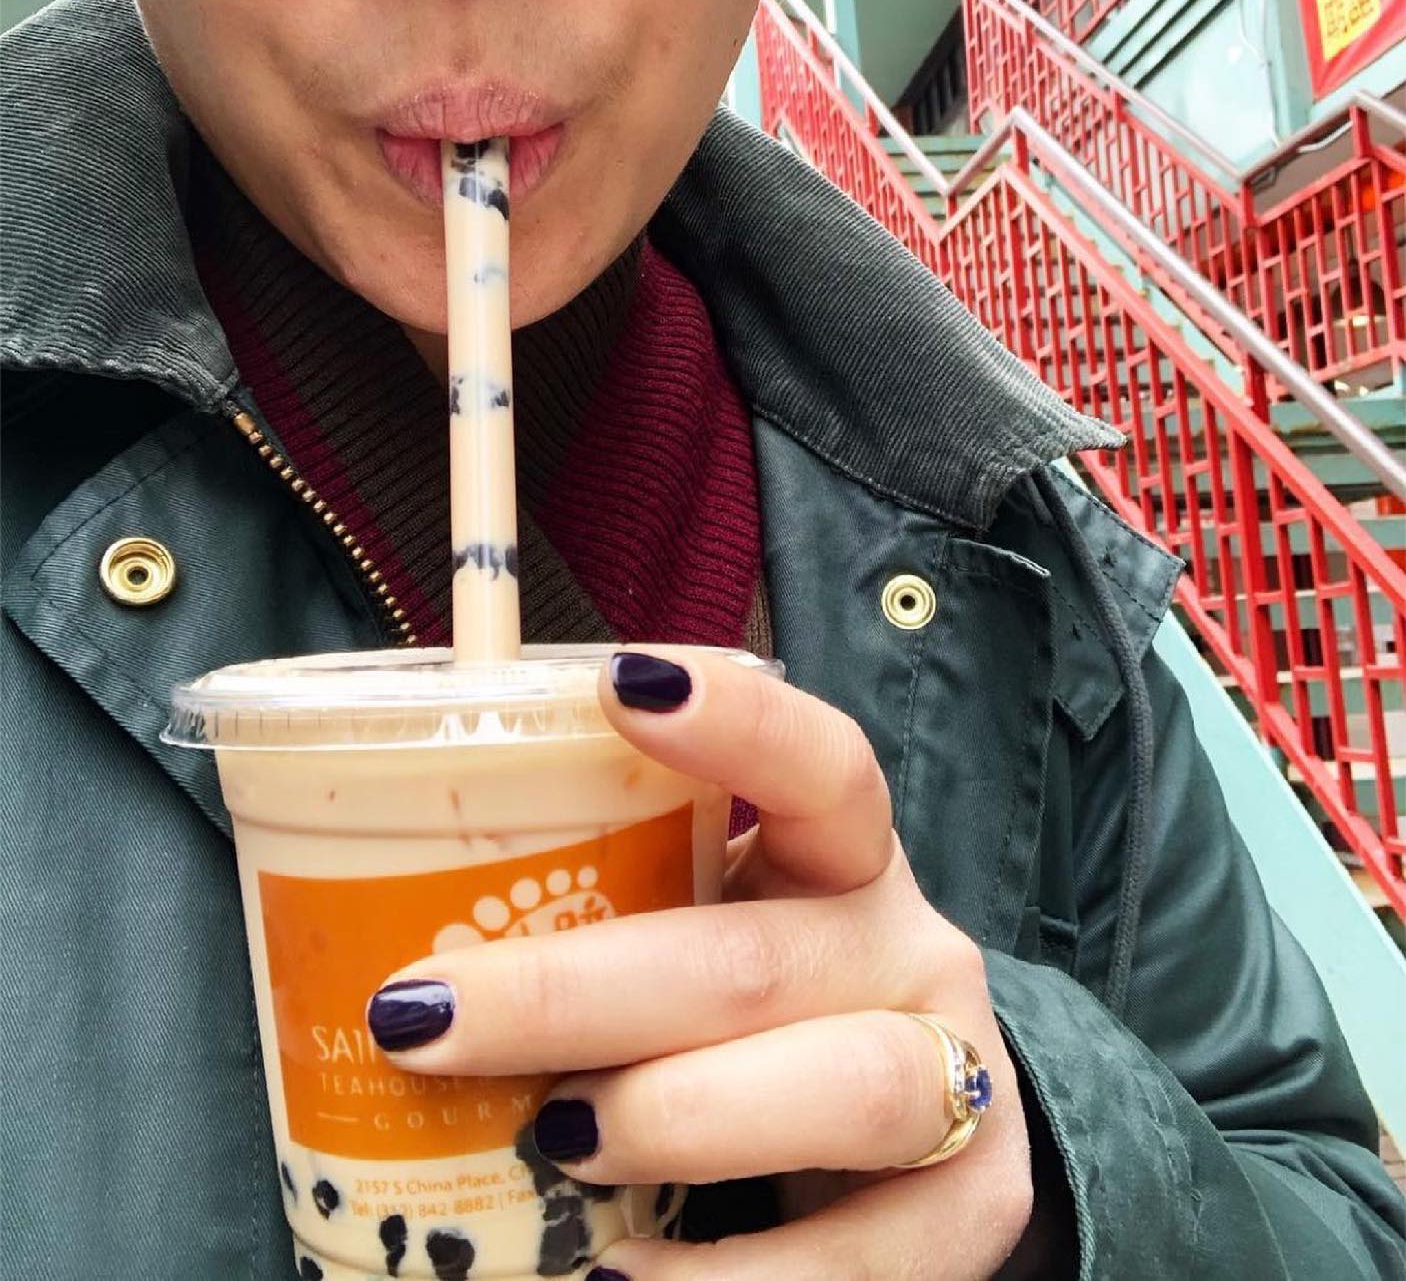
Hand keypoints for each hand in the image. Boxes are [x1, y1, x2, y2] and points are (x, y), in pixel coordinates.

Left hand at [371, 649, 1034, 1277]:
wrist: (909, 1136)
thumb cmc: (752, 1003)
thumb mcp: (701, 924)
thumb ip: (607, 906)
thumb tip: (389, 924)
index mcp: (844, 856)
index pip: (820, 765)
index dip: (736, 722)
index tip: (617, 681)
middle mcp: (911, 949)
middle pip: (760, 958)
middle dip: (578, 991)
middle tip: (423, 1017)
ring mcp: (959, 1080)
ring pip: (843, 1087)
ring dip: (676, 1116)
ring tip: (553, 1142)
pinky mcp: (970, 1217)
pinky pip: (861, 1261)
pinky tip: (619, 1279)